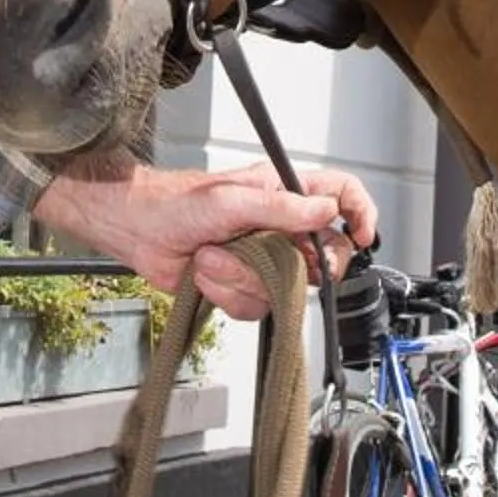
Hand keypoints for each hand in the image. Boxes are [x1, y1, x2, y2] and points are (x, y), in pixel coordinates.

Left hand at [33, 164, 379, 318]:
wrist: (136, 231)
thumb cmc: (174, 203)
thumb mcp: (229, 200)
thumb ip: (279, 207)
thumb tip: (323, 210)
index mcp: (284, 192)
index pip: (341, 193)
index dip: (360, 212)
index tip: (361, 236)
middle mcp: (280, 224)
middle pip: (324, 254)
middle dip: (299, 267)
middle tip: (274, 263)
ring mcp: (263, 256)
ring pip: (286, 286)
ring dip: (244, 278)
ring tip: (212, 259)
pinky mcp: (243, 282)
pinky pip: (257, 304)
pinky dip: (228, 294)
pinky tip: (207, 274)